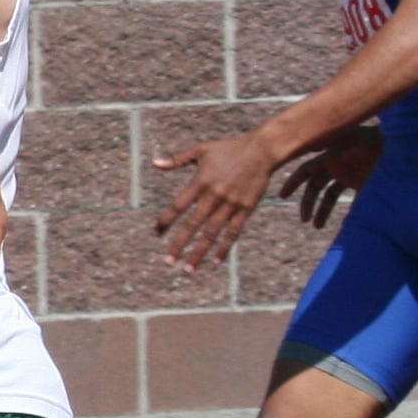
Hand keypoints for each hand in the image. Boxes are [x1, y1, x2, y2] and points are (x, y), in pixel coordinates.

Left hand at [153, 125, 285, 270]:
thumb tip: (155, 163)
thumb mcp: (202, 150)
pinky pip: (234, 231)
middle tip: (169, 261)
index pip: (179, 205)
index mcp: (201, 181)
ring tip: (188, 268)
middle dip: (180, 244)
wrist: (262, 150)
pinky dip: (224, 247)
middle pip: (194, 224)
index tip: (156, 233)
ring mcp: (231, 203)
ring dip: (200, 251)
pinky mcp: (246, 208)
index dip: (166, 220)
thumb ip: (178, 159)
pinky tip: (215, 261)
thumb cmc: (229, 149)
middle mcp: (215, 195)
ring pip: (213, 232)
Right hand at [277, 127, 383, 227]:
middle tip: (305, 219)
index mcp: (330, 157)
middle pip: (314, 187)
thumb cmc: (379, 138)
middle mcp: (336, 167)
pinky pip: (349, 199)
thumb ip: (347, 145)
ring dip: (321, 210)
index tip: (282, 196)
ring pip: (328, 196)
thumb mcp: (360, 138)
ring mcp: (348, 176)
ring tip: (318, 226)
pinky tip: (343, 224)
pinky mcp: (362, 184)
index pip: (305, 171)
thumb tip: (335, 156)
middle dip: (307, 203)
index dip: (292, 183)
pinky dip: (345, 211)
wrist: (403, 143)